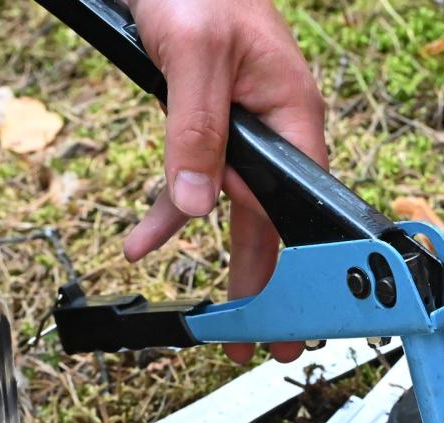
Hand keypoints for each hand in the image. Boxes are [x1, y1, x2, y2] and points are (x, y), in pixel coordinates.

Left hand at [123, 0, 326, 363]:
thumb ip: (195, 130)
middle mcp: (277, 133)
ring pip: (235, 212)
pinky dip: (171, 215)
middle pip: (272, 225)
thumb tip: (195, 205)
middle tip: (267, 345)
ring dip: (226, 265)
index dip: (299, 270)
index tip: (298, 316)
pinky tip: (144, 241)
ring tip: (220, 322)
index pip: (297, 210)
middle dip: (268, 287)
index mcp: (293, 119)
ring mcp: (246, 133)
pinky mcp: (214, 128)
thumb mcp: (194, 56)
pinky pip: (198, 181)